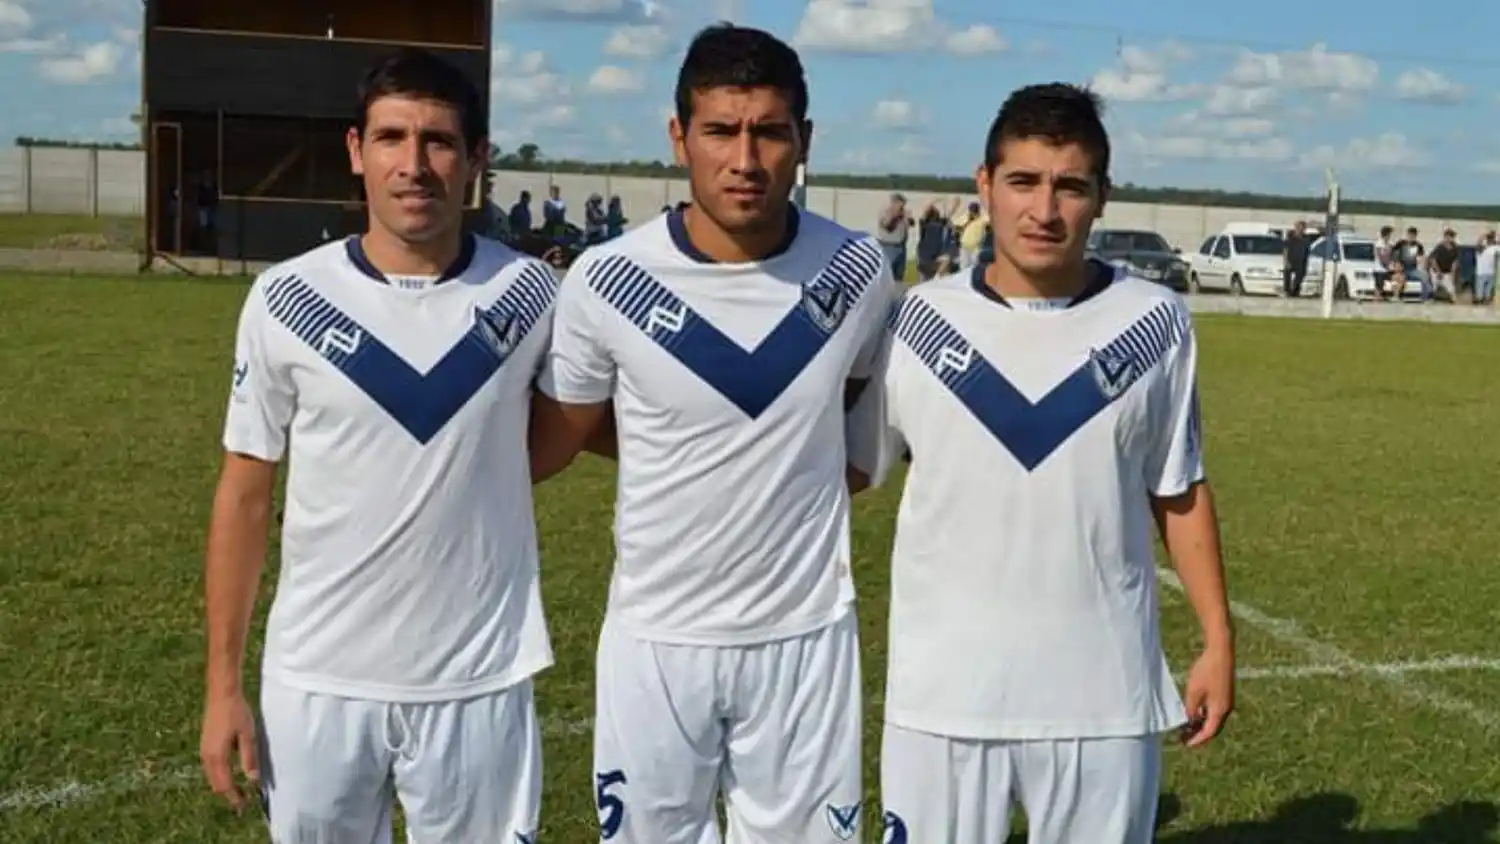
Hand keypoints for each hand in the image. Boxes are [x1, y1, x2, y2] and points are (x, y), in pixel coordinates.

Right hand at [200, 692, 259, 810]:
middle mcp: (207, 757)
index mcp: (217, 756)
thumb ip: (249, 758)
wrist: (221, 694)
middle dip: (228, 795)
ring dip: (223, 786)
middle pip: (216, 784)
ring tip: (238, 792)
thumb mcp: (248, 735)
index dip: (234, 798)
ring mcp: (204, 751)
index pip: (225, 785)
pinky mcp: (205, 745)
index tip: (244, 807)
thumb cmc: (237, 712)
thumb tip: (252, 780)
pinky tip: (230, 775)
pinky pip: (210, 768)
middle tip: (243, 802)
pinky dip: (219, 776)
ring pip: (212, 777)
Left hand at [1179, 645, 1233, 747]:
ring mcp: (1226, 701)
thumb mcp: (1193, 692)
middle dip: (1199, 735)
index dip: (1197, 740)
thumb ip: (1190, 709)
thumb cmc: (1206, 671)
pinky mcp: (1224, 693)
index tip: (1186, 744)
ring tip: (1186, 727)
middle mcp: (1226, 708)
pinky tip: (1194, 712)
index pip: (1209, 732)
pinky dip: (1204, 715)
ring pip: (1214, 719)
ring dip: (1201, 724)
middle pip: (1213, 728)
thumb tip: (1189, 722)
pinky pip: (1215, 710)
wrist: (1220, 652)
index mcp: (1220, 710)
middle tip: (1184, 738)